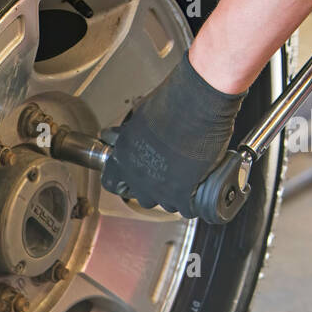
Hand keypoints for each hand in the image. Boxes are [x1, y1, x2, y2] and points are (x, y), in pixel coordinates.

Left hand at [99, 54, 245, 215]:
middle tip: (166, 175)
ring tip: (187, 178)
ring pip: (166, 204)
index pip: (112, 182)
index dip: (123, 181)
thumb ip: (128, 133)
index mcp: (123, 157)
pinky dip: (193, 202)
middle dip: (154, 189)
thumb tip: (116, 135)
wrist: (197, 103)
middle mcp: (138, 176)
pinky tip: (199, 189)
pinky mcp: (183, 193)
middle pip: (142, 197)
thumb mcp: (138, 116)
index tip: (131, 178)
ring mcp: (159, 188)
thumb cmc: (171, 102)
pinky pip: (187, 209)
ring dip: (175, 194)